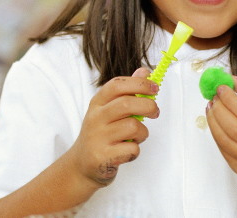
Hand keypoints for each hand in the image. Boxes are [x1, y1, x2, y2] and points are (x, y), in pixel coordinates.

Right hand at [63, 67, 159, 187]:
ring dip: (143, 133)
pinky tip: (126, 151)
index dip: (139, 83)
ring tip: (136, 137)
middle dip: (148, 106)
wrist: (82, 165)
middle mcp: (95, 117)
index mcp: (98, 103)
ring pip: (133, 127)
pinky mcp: (102, 156)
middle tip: (154, 112)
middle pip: (127, 104)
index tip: (154, 87)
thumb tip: (144, 71)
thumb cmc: (101, 134)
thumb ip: (127, 91)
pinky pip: (132, 149)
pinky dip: (135, 150)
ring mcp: (97, 137)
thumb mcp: (109, 110)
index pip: (117, 84)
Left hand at [206, 76, 236, 179]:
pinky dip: (216, 134)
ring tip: (211, 108)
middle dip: (218, 109)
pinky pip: (223, 150)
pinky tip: (215, 123)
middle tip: (213, 98)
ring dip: (213, 121)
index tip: (220, 88)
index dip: (230, 99)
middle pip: (234, 127)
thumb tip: (228, 79)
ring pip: (225, 140)